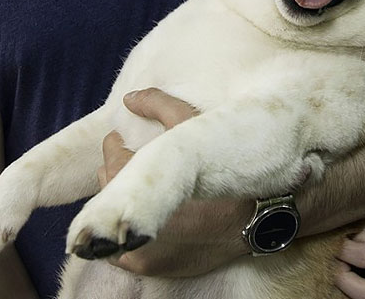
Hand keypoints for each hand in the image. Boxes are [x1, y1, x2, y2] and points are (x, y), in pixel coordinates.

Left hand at [98, 88, 249, 276]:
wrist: (256, 214)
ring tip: (147, 187)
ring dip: (124, 199)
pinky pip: (118, 251)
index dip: (119, 144)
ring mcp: (135, 247)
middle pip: (109, 183)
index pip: (111, 155)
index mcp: (135, 178)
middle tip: (139, 160)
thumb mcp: (191, 123)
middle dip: (121, 168)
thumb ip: (157, 104)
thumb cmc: (223, 162)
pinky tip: (147, 218)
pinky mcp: (145, 266)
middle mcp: (129, 218)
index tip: (127, 139)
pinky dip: (128, 233)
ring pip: (113, 218)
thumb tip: (128, 98)